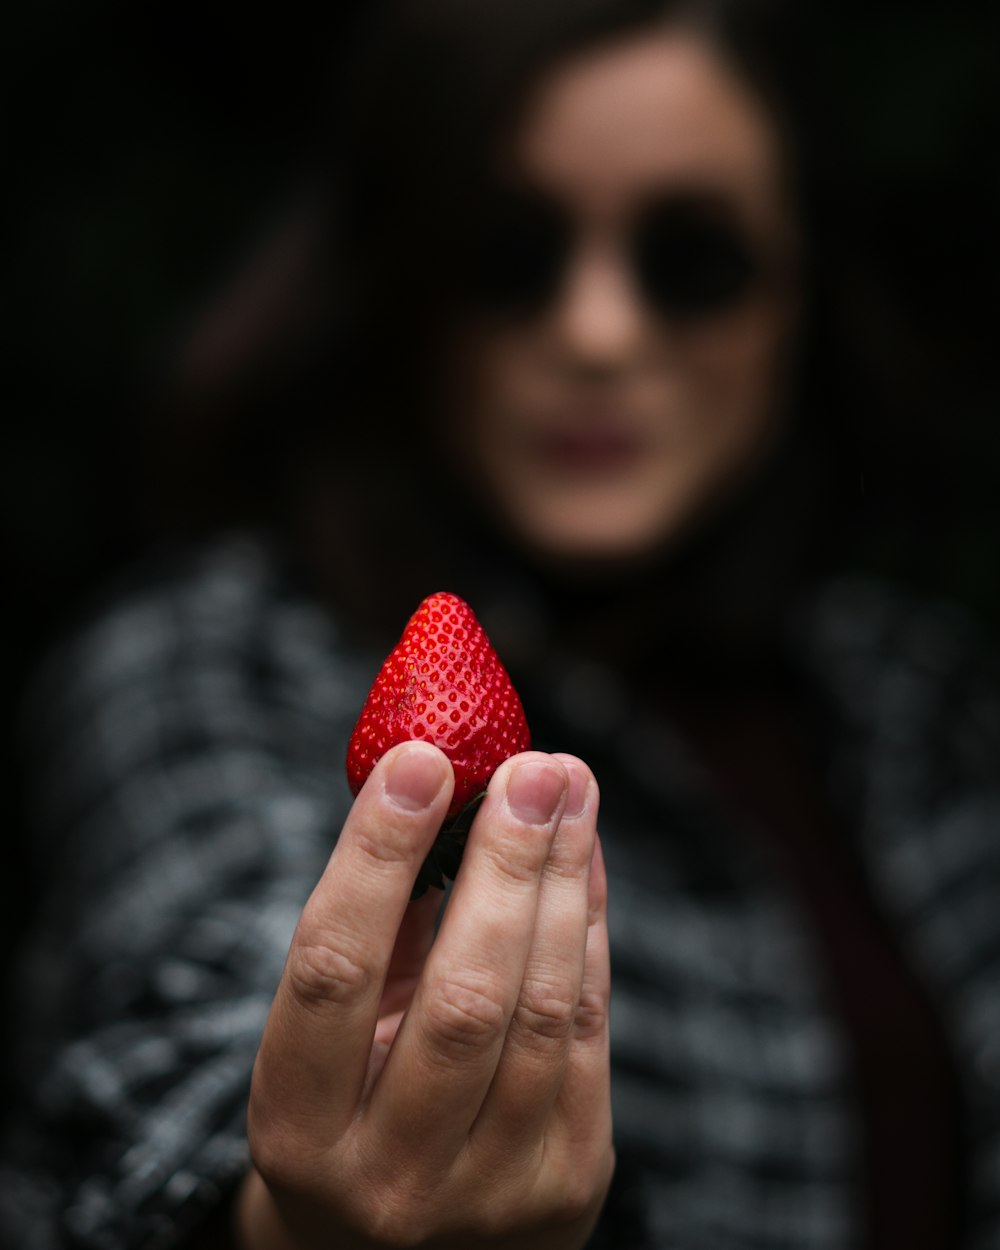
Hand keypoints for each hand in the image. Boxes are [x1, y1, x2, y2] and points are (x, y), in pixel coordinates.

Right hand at [237, 740, 612, 1249]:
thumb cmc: (349, 1104)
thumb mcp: (330, 1032)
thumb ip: (381, 927)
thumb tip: (447, 784)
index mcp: (297, 1127)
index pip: (333, 970)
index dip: (377, 855)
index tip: (418, 757)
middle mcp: (389, 1176)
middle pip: (464, 995)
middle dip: (505, 864)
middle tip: (531, 766)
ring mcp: (490, 1193)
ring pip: (545, 1009)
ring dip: (564, 882)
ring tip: (568, 786)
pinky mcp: (569, 1184)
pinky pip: (590, 1030)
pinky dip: (589, 928)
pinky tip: (584, 857)